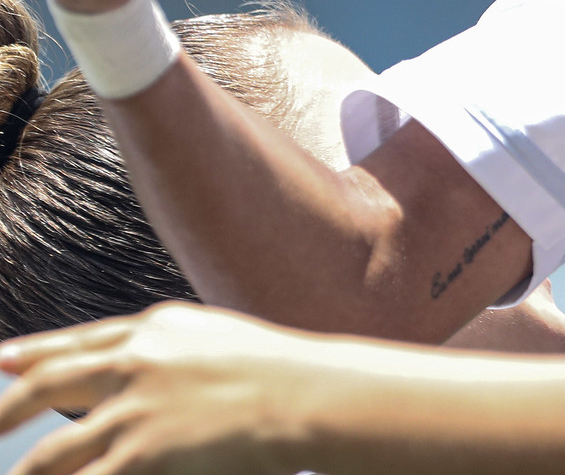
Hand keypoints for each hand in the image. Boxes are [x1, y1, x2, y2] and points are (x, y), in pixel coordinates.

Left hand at [0, 304, 313, 474]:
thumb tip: (139, 355)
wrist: (309, 394)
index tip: (3, 361)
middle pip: (47, 387)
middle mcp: (133, 364)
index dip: (34, 353)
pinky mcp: (141, 455)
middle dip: (4, 411)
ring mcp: (133, 412)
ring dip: (28, 472)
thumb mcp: (220, 338)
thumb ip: (174, 347)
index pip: (78, 342)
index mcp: (155, 329)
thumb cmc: (282, 370)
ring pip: (53, 454)